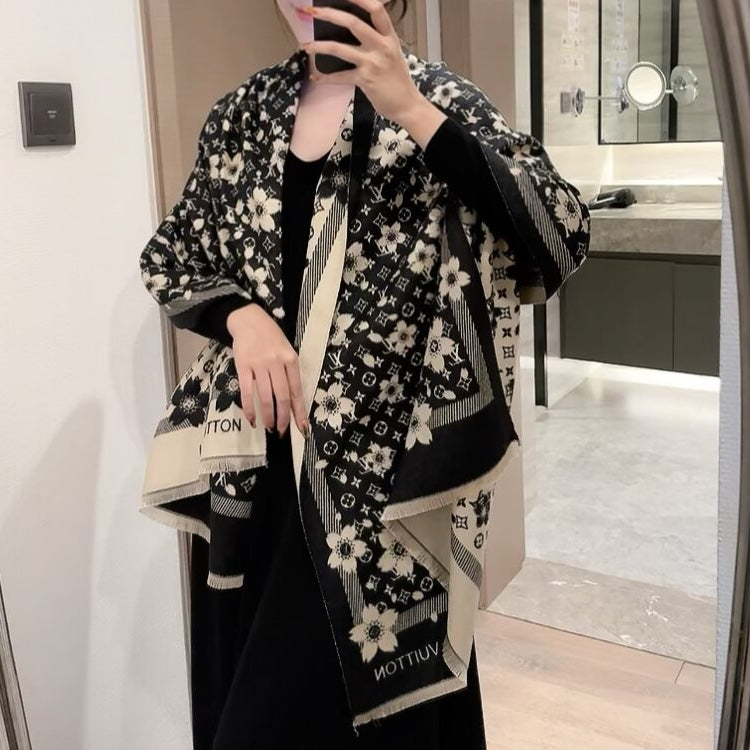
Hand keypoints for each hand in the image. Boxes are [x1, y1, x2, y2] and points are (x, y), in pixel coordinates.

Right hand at [226, 304, 309, 436]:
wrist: (249, 320)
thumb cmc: (271, 337)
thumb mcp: (287, 351)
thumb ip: (289, 373)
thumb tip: (292, 401)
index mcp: (291, 360)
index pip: (297, 391)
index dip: (299, 412)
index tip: (302, 428)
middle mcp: (277, 363)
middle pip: (282, 397)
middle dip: (283, 418)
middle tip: (281, 431)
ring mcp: (260, 365)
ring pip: (266, 397)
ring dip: (268, 416)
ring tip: (268, 427)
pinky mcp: (243, 366)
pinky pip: (247, 392)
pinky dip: (249, 408)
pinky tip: (251, 418)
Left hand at [300, 0, 445, 140]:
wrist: (407, 105)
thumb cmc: (398, 80)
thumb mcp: (393, 53)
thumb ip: (377, 40)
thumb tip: (354, 30)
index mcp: (389, 37)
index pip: (376, 9)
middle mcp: (381, 46)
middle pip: (353, 23)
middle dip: (330, 15)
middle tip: (312, 12)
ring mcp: (372, 63)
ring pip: (340, 48)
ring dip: (319, 46)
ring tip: (305, 46)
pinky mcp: (365, 80)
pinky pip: (340, 77)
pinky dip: (326, 77)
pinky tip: (316, 76)